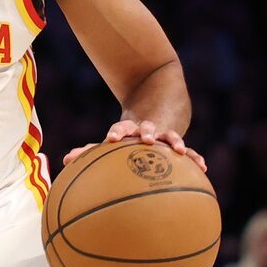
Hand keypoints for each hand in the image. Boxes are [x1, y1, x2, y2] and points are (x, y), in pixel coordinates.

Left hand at [62, 119, 205, 171]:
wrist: (159, 100)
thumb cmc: (128, 131)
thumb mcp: (113, 137)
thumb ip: (89, 151)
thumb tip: (64, 161)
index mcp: (129, 127)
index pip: (120, 127)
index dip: (116, 132)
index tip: (111, 138)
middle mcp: (147, 128)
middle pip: (146, 127)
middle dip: (146, 131)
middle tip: (146, 138)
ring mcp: (164, 133)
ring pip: (170, 136)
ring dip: (174, 140)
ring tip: (179, 149)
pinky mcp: (177, 139)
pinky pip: (188, 150)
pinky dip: (194, 157)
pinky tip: (202, 167)